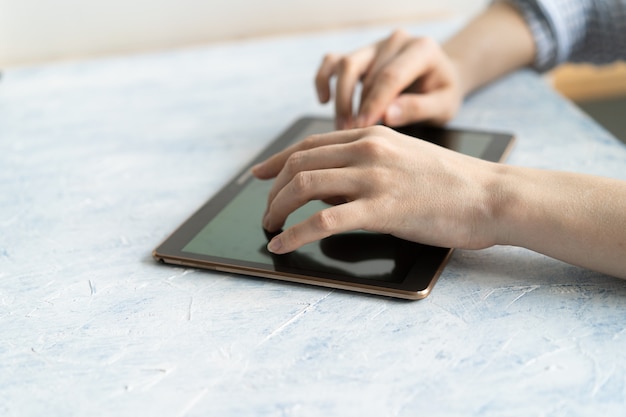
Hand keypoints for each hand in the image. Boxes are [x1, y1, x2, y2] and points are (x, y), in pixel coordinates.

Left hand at [252, 126, 501, 253]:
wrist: (490, 195)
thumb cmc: (450, 183)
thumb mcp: (402, 159)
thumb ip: (364, 166)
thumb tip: (328, 190)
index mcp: (371, 135)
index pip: (310, 144)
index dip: (277, 160)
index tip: (258, 175)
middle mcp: (367, 149)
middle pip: (299, 164)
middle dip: (273, 191)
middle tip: (267, 213)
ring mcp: (373, 176)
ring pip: (303, 186)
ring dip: (278, 210)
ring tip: (271, 228)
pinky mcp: (381, 208)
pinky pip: (323, 221)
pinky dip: (295, 233)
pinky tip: (283, 244)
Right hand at [315, 30, 462, 129]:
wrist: (441, 79)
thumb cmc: (442, 94)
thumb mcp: (443, 106)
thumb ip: (417, 108)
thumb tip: (387, 116)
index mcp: (421, 49)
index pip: (390, 76)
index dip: (373, 103)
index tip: (362, 128)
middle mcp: (396, 41)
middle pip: (364, 71)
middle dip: (354, 106)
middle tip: (350, 134)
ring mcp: (375, 45)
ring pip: (346, 65)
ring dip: (340, 99)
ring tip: (342, 127)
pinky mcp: (360, 55)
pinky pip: (332, 61)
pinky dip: (324, 79)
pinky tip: (324, 100)